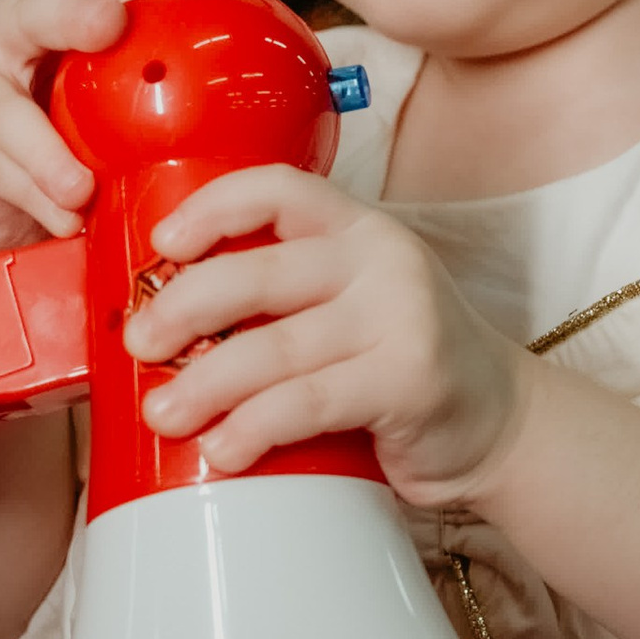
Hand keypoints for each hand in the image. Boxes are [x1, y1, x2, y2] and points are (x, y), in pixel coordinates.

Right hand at [0, 0, 144, 261]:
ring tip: (82, 190)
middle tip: (112, 29)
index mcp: (46, 6)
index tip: (139, 4)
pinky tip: (64, 217)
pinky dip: (33, 194)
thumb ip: (145, 86)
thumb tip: (237, 94)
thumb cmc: (71, 153)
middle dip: (72, 16)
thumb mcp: (110, 110)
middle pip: (31, 7)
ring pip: (5, 107)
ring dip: (50, 152)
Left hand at [122, 167, 530, 503]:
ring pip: (274, 347)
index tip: (161, 243)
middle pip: (258, 273)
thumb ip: (287, 296)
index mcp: (358, 229)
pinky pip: (307, 402)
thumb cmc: (403, 364)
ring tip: (164, 412)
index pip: (277, 188)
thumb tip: (166, 320)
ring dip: (204, 383)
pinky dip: (253, 427)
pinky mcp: (408, 380)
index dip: (211, 207)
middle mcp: (382, 260)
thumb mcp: (354, 303)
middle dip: (182, 308)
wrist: (501, 422)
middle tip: (138, 343)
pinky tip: (223, 449)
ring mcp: (401, 318)